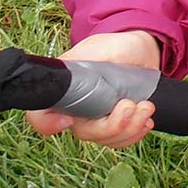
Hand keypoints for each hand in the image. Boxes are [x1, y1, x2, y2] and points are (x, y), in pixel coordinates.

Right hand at [25, 31, 160, 148]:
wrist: (143, 51)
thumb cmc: (118, 46)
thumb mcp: (99, 47)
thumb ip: (82, 59)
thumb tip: (65, 71)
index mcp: (66, 89)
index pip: (41, 114)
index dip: (47, 124)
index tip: (68, 120)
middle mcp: (77, 109)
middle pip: (84, 132)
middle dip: (111, 125)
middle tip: (130, 105)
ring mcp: (97, 118)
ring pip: (105, 140)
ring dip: (130, 128)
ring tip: (146, 107)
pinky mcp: (116, 124)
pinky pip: (120, 141)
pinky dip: (136, 133)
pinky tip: (146, 120)